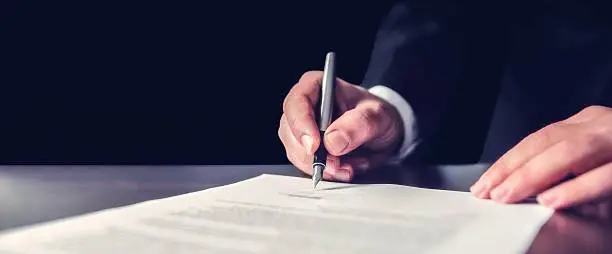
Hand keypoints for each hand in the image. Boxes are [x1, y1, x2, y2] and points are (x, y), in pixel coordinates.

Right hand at [278, 71, 402, 181]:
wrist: (383, 134)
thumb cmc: (377, 116)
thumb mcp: (379, 116)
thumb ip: (359, 124)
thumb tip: (332, 141)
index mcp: (317, 86)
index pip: (297, 102)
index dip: (301, 125)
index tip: (315, 146)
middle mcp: (305, 106)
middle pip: (290, 130)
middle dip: (312, 153)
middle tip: (337, 164)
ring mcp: (302, 129)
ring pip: (295, 151)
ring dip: (320, 166)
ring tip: (348, 166)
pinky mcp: (305, 149)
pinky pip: (304, 165)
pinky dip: (324, 172)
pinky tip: (343, 169)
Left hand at [470, 106, 611, 209]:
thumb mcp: (596, 160)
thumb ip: (566, 170)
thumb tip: (531, 193)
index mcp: (587, 124)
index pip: (538, 140)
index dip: (508, 162)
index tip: (483, 183)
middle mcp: (599, 126)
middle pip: (547, 142)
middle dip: (511, 169)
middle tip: (486, 192)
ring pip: (570, 152)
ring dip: (533, 176)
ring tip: (506, 196)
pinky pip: (604, 176)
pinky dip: (576, 189)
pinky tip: (551, 200)